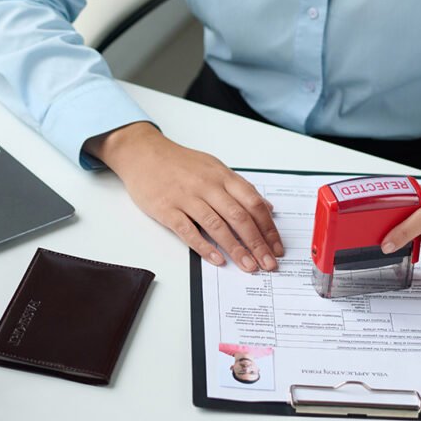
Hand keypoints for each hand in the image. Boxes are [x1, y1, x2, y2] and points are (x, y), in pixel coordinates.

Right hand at [84, 122, 282, 271]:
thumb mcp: (214, 167)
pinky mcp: (167, 209)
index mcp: (222, 175)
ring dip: (236, 249)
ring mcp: (186, 197)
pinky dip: (205, 247)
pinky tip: (218, 260)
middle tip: (269, 264)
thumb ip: (239, 187)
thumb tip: (266, 207)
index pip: (253, 202)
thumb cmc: (179, 163)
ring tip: (249, 267)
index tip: (277, 247)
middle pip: (239, 216)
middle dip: (257, 243)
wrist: (143, 153)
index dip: (268, 227)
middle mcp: (207, 185)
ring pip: (217, 226)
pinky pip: (188, 231)